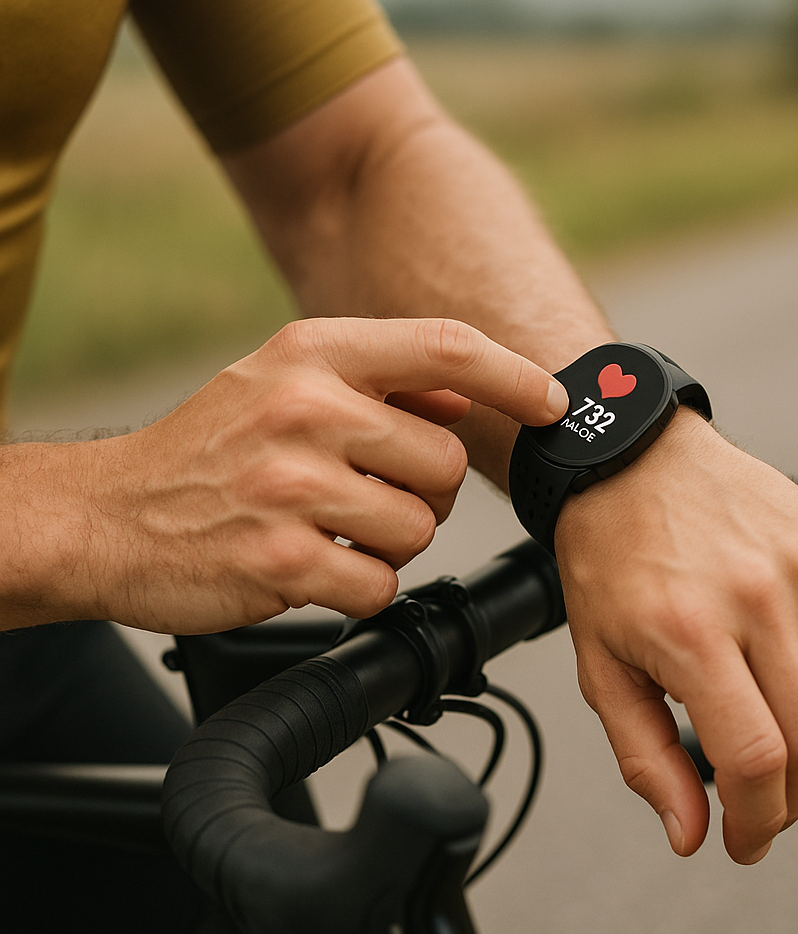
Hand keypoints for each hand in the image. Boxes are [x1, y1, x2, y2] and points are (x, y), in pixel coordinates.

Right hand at [56, 318, 566, 633]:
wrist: (108, 516)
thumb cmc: (208, 448)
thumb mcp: (281, 381)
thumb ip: (379, 383)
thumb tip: (465, 397)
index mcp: (312, 353)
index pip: (446, 349)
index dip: (515, 377)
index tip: (553, 403)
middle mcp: (304, 408)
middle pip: (444, 458)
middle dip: (423, 488)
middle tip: (367, 491)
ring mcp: (291, 486)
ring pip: (419, 528)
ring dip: (389, 540)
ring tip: (329, 526)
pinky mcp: (281, 561)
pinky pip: (379, 583)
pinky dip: (359, 584)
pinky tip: (312, 564)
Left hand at [555, 407, 797, 864]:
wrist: (633, 464)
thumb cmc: (610, 558)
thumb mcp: (600, 663)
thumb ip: (645, 754)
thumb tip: (690, 832)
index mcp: (690, 630)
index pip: (757, 758)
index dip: (757, 821)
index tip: (744, 840)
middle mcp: (758, 595)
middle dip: (789, 798)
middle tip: (761, 804)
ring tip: (781, 743)